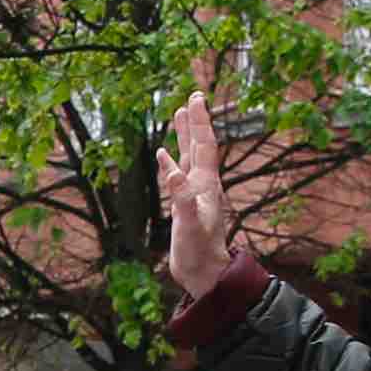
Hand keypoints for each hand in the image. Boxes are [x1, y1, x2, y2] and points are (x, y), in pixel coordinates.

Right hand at [154, 90, 234, 300]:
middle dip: (195, 121)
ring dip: (184, 136)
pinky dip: (170, 162)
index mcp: (206, 184)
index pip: (204, 145)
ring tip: (179, 114)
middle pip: (199, 145)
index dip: (200, 121)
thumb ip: (182, 199)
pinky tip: (163, 155)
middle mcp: (202, 184)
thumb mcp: (190, 225)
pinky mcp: (184, 204)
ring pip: (188, 157)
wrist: (204, 274)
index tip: (196, 97)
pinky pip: (177, 175)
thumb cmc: (199, 252)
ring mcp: (194, 193)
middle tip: (193, 96)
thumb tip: (172, 172)